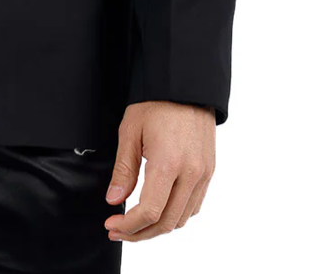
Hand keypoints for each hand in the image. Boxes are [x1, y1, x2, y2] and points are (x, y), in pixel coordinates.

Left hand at [103, 101, 215, 241]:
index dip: (128, 225)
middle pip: (166, 222)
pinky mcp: (209, 171)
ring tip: (135, 224)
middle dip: (140, 233)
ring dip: (158, 228)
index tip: (111, 224)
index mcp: (168, 163)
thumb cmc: (156, 102)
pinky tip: (158, 210)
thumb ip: (124, 169)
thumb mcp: (130, 131)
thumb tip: (114, 200)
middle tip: (118, 231)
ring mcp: (203, 174)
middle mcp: (191, 173)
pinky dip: (175, 215)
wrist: (186, 85)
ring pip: (182, 218)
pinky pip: (194, 205)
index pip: (149, 212)